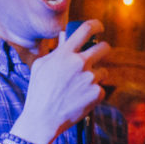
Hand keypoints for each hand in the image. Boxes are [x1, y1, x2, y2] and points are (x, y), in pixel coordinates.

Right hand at [16, 19, 109, 143]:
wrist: (43, 118)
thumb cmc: (39, 91)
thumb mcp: (42, 66)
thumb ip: (56, 50)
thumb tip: (65, 36)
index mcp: (65, 54)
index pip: (86, 29)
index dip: (96, 25)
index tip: (99, 27)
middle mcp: (79, 63)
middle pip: (104, 47)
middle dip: (103, 50)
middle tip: (98, 56)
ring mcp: (90, 78)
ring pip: (103, 71)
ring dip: (95, 77)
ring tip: (79, 88)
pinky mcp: (97, 93)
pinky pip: (101, 88)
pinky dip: (93, 93)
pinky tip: (80, 99)